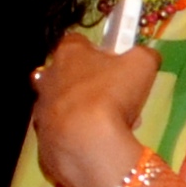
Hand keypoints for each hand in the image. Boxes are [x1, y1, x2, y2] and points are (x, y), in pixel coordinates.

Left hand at [29, 27, 158, 186]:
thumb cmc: (112, 95)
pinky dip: (76, 137)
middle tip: (112, 98)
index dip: (96, 51)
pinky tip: (96, 144)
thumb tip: (145, 56)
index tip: (112, 64)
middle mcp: (47, 78)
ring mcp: (41, 110)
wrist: (87, 144)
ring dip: (82, 113)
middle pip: (65, 75)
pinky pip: (61, 135)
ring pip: (63, 107)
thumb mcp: (142, 65)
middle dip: (87, 85)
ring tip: (110, 127)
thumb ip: (143, 55)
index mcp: (68, 54)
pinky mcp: (42, 139)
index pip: (77, 42)